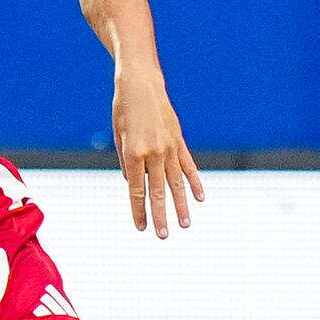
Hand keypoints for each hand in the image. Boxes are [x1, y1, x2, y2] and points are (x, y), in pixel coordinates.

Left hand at [113, 64, 202, 237]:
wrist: (141, 83)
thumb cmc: (123, 110)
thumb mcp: (118, 136)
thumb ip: (127, 163)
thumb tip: (134, 186)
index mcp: (133, 152)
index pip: (136, 190)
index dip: (138, 211)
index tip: (141, 228)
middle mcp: (153, 152)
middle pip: (157, 191)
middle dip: (160, 215)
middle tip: (163, 236)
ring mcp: (169, 146)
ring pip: (176, 182)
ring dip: (181, 205)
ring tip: (184, 224)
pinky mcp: (179, 140)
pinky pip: (188, 165)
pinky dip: (195, 182)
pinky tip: (200, 198)